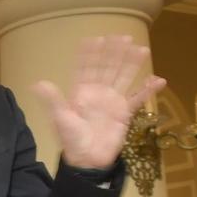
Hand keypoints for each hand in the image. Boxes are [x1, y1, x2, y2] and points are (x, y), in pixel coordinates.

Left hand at [30, 35, 165, 172]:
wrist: (88, 159)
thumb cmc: (71, 139)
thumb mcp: (60, 118)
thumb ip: (53, 99)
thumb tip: (37, 83)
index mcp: (81, 92)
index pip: (86, 68)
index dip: (90, 55)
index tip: (95, 39)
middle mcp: (98, 93)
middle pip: (108, 68)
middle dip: (115, 53)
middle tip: (123, 36)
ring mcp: (113, 101)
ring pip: (124, 77)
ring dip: (132, 64)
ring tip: (142, 49)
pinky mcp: (125, 113)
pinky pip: (138, 98)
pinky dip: (148, 90)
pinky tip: (159, 80)